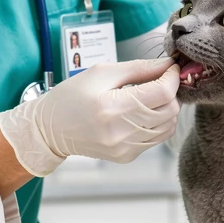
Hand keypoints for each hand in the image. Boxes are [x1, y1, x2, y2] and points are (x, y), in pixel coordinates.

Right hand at [0, 59, 180, 176]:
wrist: (51, 129)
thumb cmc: (73, 96)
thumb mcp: (102, 72)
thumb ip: (139, 68)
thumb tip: (168, 65)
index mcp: (112, 107)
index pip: (162, 93)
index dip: (172, 77)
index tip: (170, 68)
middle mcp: (121, 132)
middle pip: (170, 110)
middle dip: (172, 92)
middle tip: (161, 80)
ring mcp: (125, 148)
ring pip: (168, 126)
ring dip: (167, 108)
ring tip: (151, 96)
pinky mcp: (127, 157)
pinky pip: (157, 138)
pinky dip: (157, 123)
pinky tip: (142, 113)